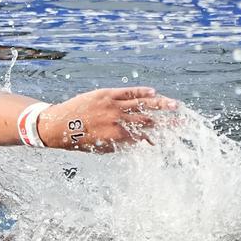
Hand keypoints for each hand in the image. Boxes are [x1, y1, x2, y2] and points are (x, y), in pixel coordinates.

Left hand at [38, 87, 178, 152]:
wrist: (56, 124)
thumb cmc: (78, 140)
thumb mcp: (100, 148)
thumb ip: (121, 146)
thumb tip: (140, 145)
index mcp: (117, 136)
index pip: (143, 137)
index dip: (155, 139)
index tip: (167, 140)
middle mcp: (117, 120)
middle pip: (148, 121)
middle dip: (167, 123)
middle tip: (183, 123)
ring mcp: (112, 106)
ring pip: (142, 104)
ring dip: (161, 104)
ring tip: (176, 106)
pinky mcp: (106, 95)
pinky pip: (127, 92)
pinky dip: (141, 91)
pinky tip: (153, 92)